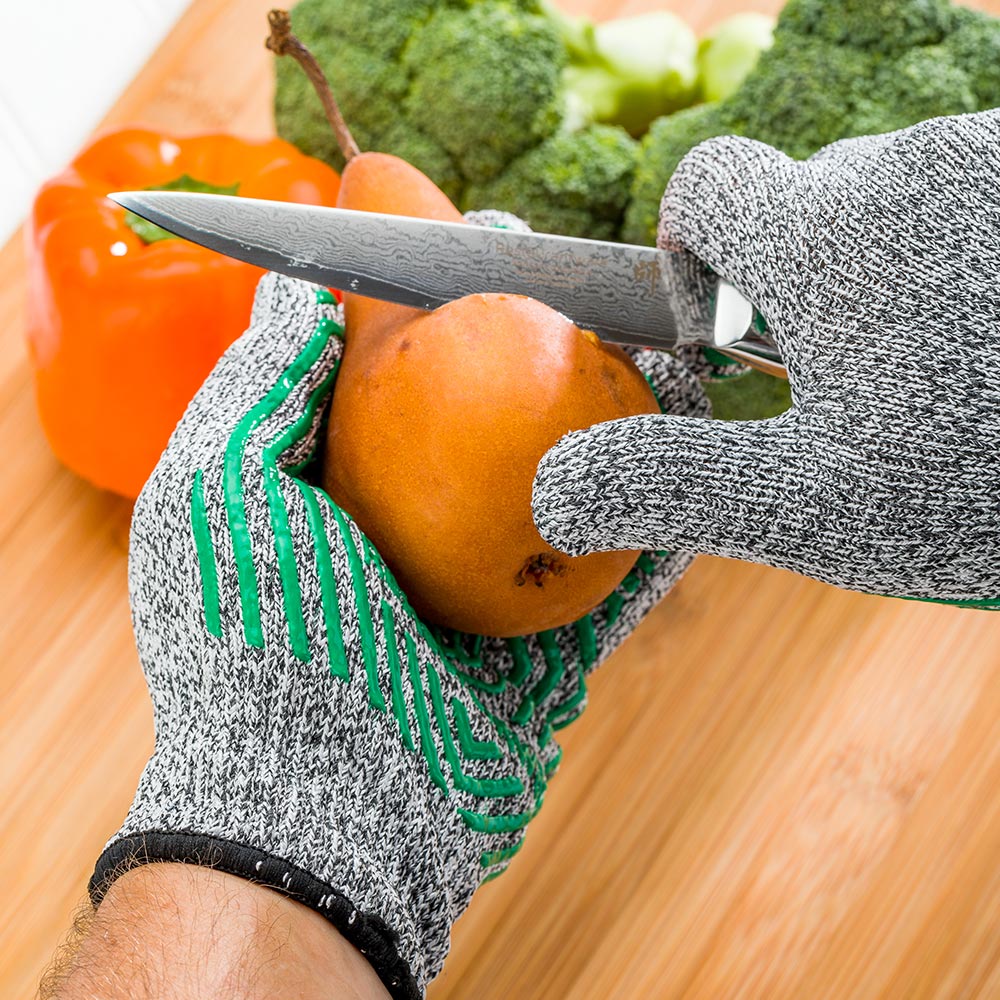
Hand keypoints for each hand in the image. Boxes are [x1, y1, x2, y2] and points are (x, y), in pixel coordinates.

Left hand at [91, 269, 707, 996]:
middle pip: (488, 411)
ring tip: (661, 348)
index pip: (395, 363)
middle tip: (584, 278)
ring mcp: (483, 589)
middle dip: (540, 341)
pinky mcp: (546, 643)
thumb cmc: (259, 642)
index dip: (437, 295)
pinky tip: (692, 454)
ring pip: (561, 480)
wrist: (329, 813)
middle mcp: (410, 532)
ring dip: (614, 417)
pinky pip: (612, 567)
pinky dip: (653, 515)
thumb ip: (256, 382)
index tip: (481, 238)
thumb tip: (295, 286)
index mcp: (334, 489)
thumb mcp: (218, 490)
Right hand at [533, 110, 999, 606]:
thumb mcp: (814, 507)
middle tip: (857, 381)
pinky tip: (998, 335)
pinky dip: (962, 254)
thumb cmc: (996, 480)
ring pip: (895, 196)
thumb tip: (550, 492)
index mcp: (825, 231)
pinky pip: (971, 195)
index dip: (694, 255)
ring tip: (948, 366)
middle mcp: (912, 162)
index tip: (734, 333)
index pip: (706, 184)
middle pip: (805, 196)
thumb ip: (671, 485)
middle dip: (803, 281)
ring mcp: (996, 156)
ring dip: (890, 270)